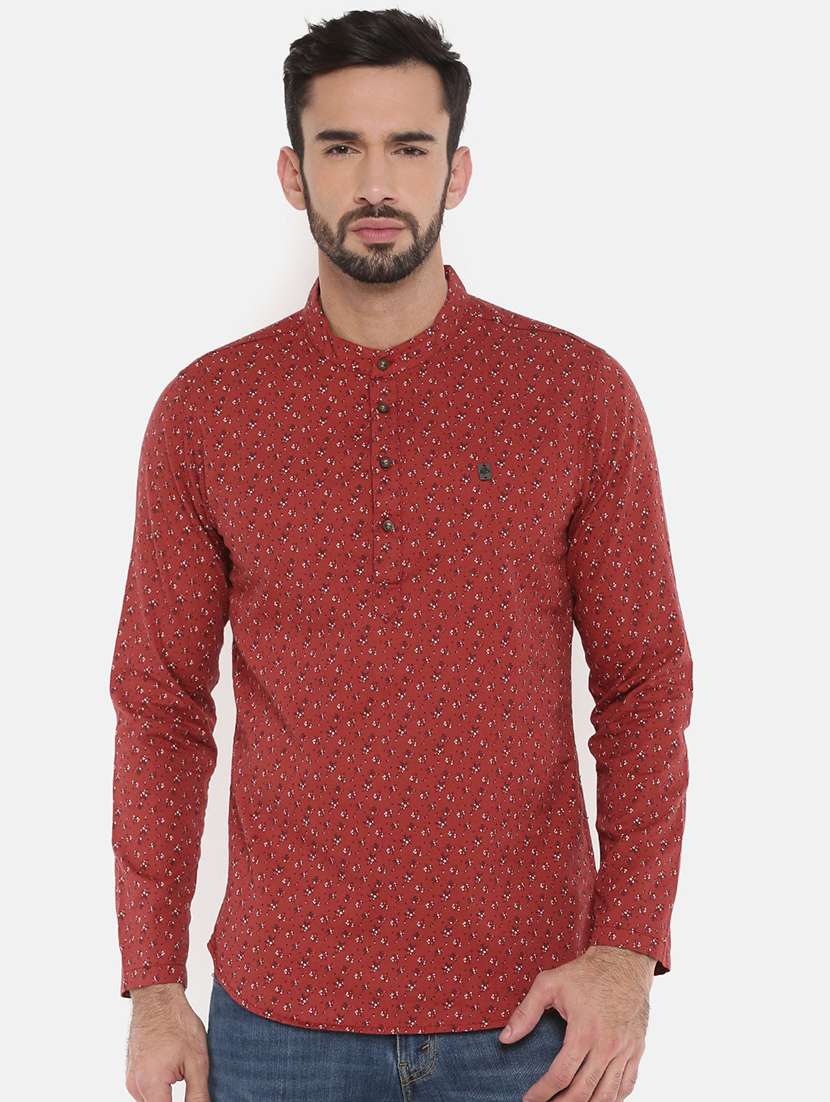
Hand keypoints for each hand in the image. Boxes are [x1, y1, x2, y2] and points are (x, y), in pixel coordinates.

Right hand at [124, 983, 210, 1101]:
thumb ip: (198, 1095)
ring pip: (151, 1101)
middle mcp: (136, 1085)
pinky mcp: (132, 1072)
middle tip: (188, 1080)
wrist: (157, 997)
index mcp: (151, 1084)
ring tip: (181, 1074)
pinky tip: (172, 1071)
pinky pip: (145, 1091)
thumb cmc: (177, 1022)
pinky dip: (159, 1088)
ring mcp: (131, 1079)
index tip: (192, 1099)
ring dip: (165, 1097)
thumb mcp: (197, 1061)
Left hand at [499, 946, 654, 1101]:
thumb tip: (506, 1038)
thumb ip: (526, 1012)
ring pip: (607, 1095)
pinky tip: (597, 1099)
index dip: (543, 1092)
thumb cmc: (586, 973)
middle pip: (584, 1092)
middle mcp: (608, 1045)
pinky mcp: (637, 1050)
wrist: (624, 961)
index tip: (529, 1099)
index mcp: (585, 1031)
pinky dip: (612, 1099)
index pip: (561, 1075)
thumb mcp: (550, 983)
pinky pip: (627, 1085)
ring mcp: (625, 1050)